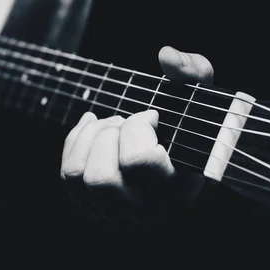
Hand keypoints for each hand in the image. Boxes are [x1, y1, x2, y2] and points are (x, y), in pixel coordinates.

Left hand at [60, 46, 213, 227]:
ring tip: (113, 126)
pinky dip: (77, 140)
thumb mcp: (201, 102)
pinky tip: (95, 127)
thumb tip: (166, 55)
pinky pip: (68, 174)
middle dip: (109, 136)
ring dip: (91, 138)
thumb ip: (195, 74)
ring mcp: (117, 214)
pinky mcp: (94, 207)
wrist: (181, 162)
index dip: (137, 128)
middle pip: (101, 178)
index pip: (139, 161)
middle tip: (127, 122)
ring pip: (78, 177)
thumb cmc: (191, 132)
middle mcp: (147, 212)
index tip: (152, 116)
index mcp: (179, 191)